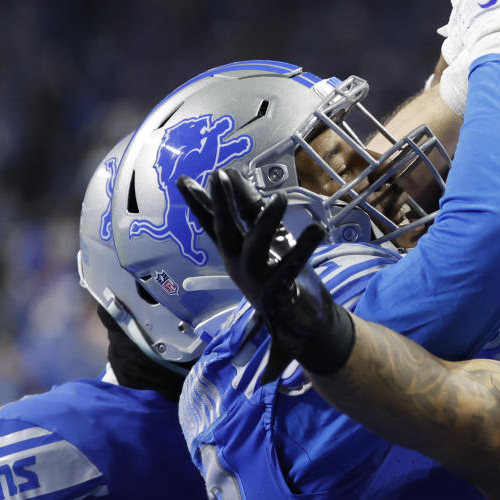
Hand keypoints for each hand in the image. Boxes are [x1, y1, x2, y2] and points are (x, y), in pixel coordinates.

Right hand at [177, 169, 353, 377]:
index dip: (198, 203)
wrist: (301, 323)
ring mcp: (256, 280)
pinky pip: (290, 267)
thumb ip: (253, 212)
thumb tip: (236, 178)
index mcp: (234, 253)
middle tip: (218, 175)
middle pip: (226, 231)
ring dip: (267, 221)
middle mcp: (239, 265)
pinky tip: (317, 228)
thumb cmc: (282, 277)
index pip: (212, 225)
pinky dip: (304, 247)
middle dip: (221, 204)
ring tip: (281, 197)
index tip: (183, 180)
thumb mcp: (267, 241)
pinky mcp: (277, 294)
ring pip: (256, 247)